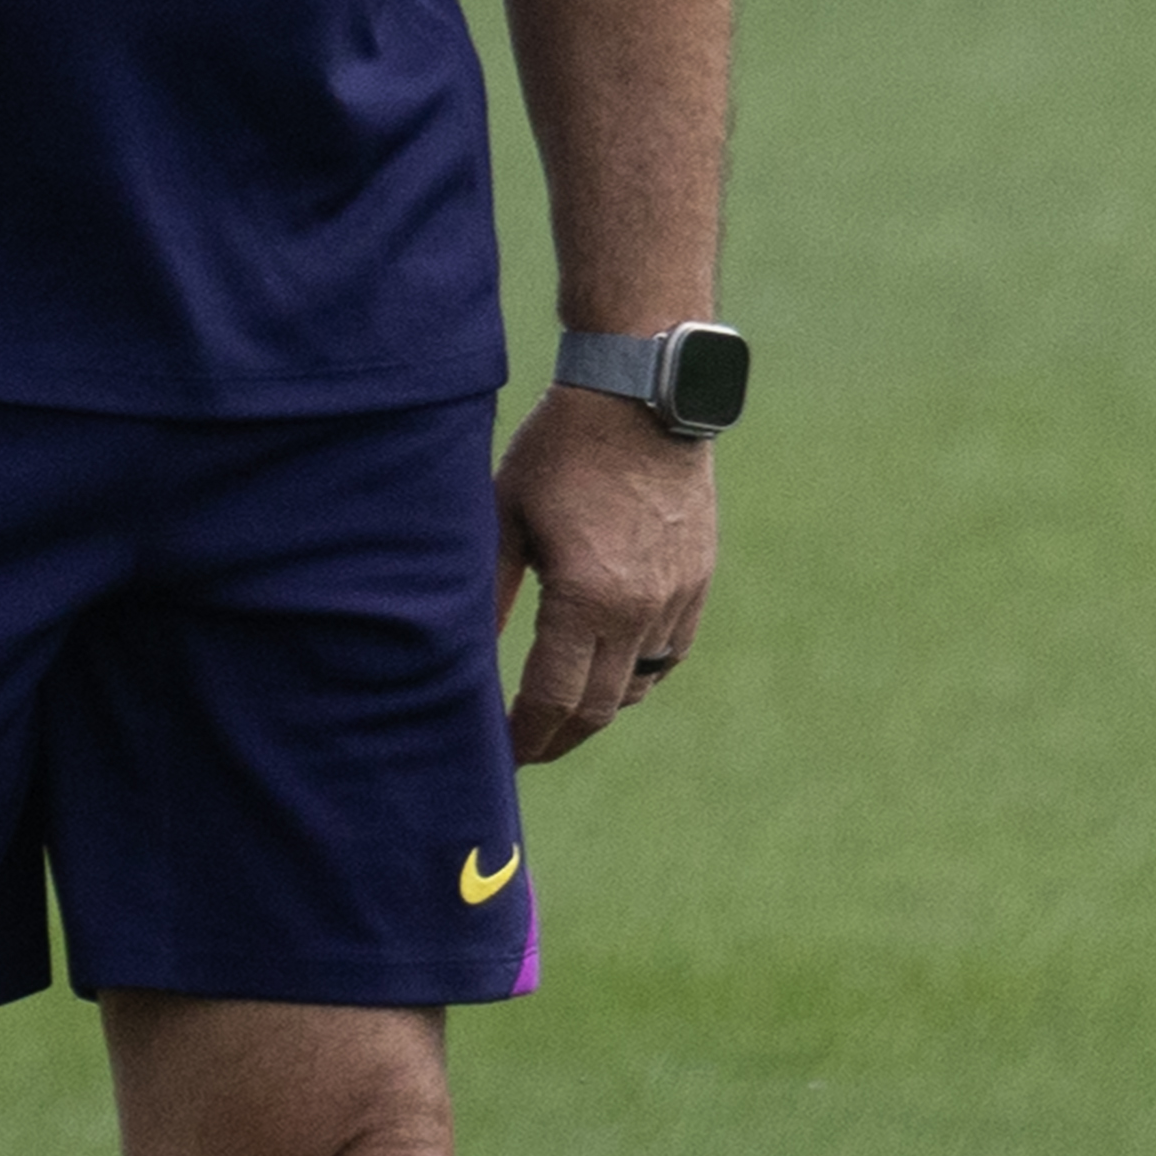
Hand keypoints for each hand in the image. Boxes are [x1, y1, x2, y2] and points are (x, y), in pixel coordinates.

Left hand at [493, 380, 715, 763]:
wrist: (642, 400)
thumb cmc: (560, 451)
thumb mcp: (504, 517)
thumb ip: (487, 593)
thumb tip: (459, 656)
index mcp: (588, 598)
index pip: (554, 699)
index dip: (525, 737)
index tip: (499, 755)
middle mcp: (640, 611)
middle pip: (598, 709)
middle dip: (558, 738)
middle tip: (524, 748)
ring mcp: (676, 600)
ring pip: (636, 685)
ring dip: (596, 706)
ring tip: (555, 710)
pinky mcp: (696, 583)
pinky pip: (668, 655)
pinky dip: (635, 674)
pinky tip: (605, 670)